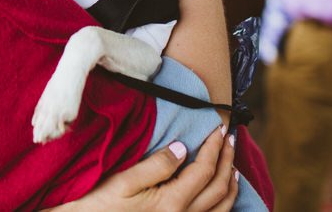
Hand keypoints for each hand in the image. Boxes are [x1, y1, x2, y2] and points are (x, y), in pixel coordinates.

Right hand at [60, 126, 237, 210]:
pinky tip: (220, 196)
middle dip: (227, 161)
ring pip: (221, 208)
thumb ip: (156, 165)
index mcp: (171, 203)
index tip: (218, 128)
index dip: (214, 147)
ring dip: (231, 184)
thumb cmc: (98, 206)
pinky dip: (223, 205)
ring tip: (232, 166)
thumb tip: (182, 148)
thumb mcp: (123, 181)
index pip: (203, 170)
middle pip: (218, 188)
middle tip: (229, 138)